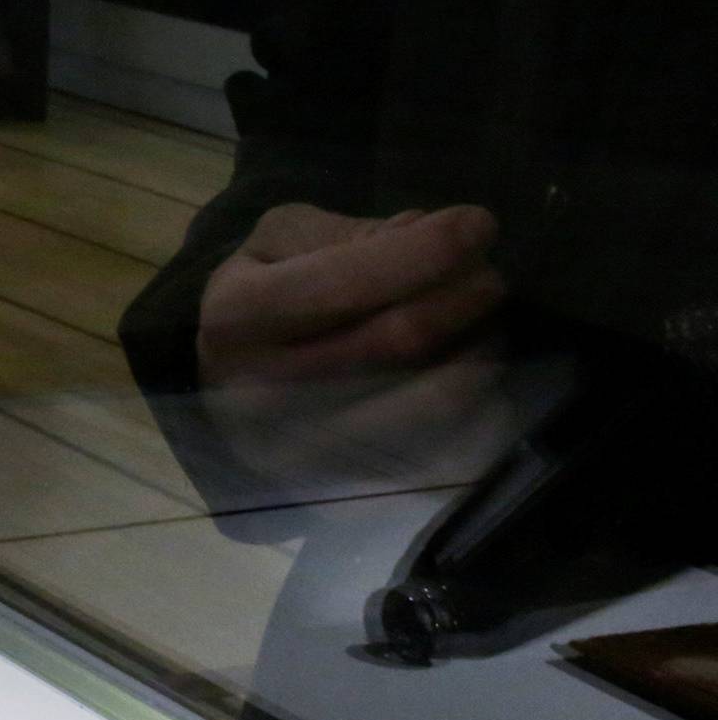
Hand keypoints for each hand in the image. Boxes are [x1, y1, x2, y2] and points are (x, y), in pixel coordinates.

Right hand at [196, 204, 531, 496]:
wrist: (229, 393)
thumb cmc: (262, 302)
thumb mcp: (277, 244)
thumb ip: (346, 233)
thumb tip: (423, 235)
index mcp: (236, 317)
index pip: (340, 284)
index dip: (423, 251)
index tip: (478, 223)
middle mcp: (262, 394)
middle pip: (396, 343)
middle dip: (462, 296)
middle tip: (490, 274)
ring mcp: (305, 455)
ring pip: (432, 404)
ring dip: (480, 352)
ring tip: (482, 324)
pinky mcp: (350, 496)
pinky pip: (448, 453)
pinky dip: (482, 408)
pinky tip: (474, 376)